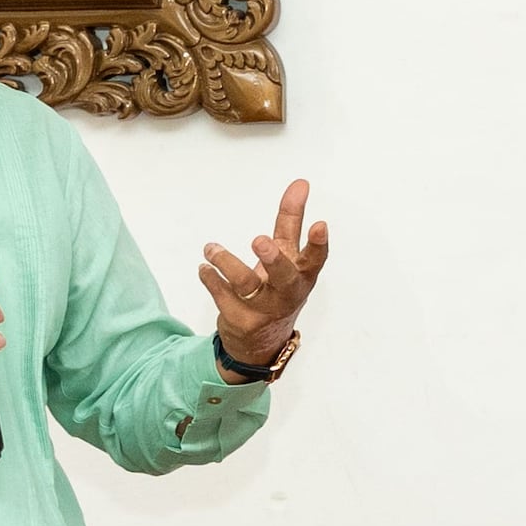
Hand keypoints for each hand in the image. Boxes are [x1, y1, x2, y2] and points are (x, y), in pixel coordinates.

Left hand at [202, 179, 330, 372]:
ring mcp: (264, 310)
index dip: (318, 244)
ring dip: (225, 261)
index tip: (320, 224)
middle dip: (272, 259)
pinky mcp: (241, 321)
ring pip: (245, 284)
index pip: (315, 260)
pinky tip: (205, 268)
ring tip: (211, 249)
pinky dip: (210, 278)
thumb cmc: (277, 289)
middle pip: (284, 277)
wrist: (261, 341)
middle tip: (259, 241)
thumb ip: (292, 220)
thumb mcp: (288, 256)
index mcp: (302, 275)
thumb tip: (300, 183)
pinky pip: (222, 295)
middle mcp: (287, 294)